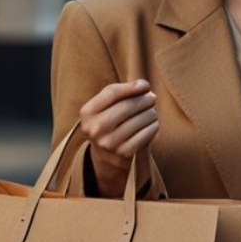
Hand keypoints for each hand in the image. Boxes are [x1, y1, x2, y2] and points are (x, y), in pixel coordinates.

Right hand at [79, 79, 159, 196]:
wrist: (107, 155)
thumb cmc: (109, 122)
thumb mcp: (106, 106)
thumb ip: (121, 92)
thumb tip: (144, 86)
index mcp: (87, 113)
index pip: (112, 92)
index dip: (132, 87)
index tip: (145, 85)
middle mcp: (95, 129)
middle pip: (127, 106)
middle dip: (144, 99)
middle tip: (152, 98)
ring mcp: (109, 143)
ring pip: (140, 119)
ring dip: (151, 113)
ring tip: (151, 112)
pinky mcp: (124, 153)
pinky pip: (147, 133)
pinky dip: (153, 126)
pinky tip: (152, 124)